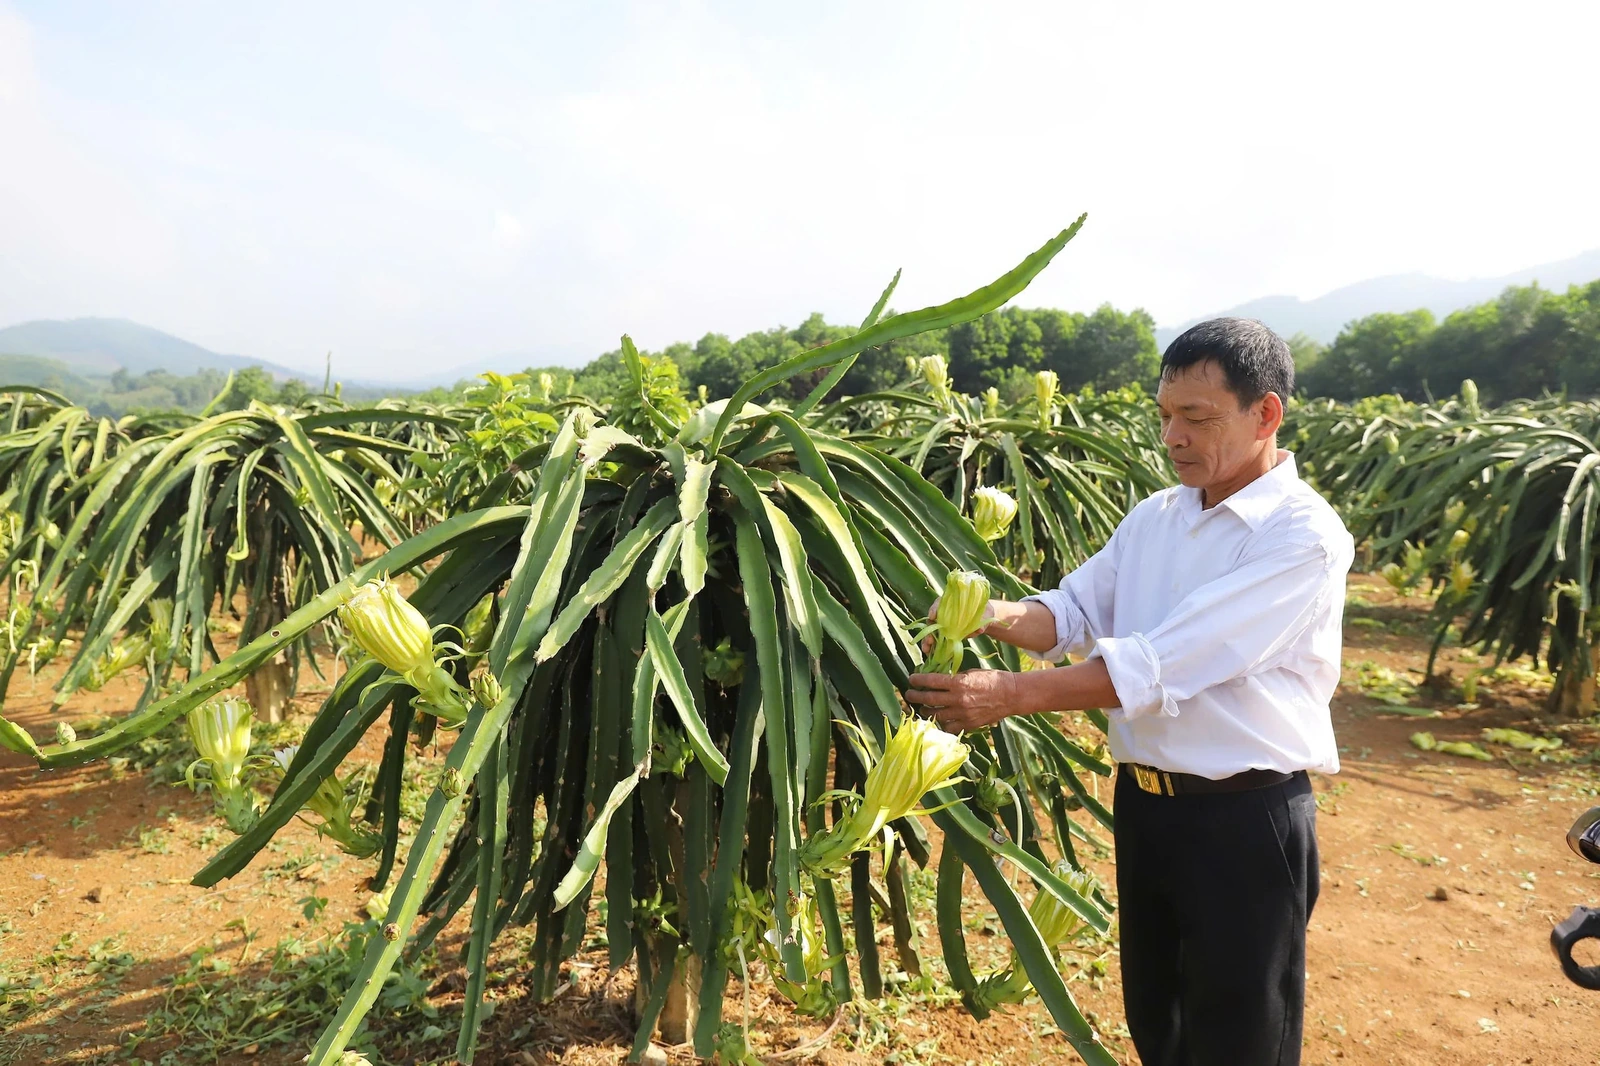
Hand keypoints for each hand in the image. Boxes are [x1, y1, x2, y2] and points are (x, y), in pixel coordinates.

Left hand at [904, 670, 1021, 731]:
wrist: (1011, 695)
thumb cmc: (992, 679)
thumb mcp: (971, 672)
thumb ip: (954, 678)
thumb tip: (937, 680)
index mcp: (959, 682)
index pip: (931, 681)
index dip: (918, 680)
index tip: (911, 679)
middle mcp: (958, 699)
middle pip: (929, 699)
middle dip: (915, 696)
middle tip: (909, 694)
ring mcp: (963, 714)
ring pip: (935, 715)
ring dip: (925, 711)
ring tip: (921, 708)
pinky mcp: (968, 724)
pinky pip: (948, 727)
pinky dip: (941, 724)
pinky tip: (938, 720)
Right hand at [920, 599, 1000, 654]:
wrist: (984, 619)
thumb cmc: (984, 611)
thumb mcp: (986, 612)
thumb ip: (982, 620)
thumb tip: (979, 629)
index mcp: (952, 603)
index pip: (940, 603)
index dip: (934, 609)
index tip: (932, 617)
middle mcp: (944, 613)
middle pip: (933, 620)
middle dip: (929, 630)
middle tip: (929, 640)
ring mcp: (944, 624)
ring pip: (932, 631)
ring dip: (928, 640)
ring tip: (926, 649)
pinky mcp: (946, 634)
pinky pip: (937, 640)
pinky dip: (932, 646)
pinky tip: (929, 653)